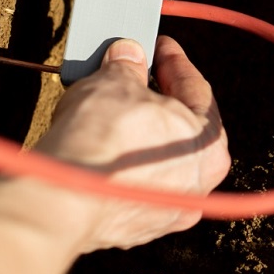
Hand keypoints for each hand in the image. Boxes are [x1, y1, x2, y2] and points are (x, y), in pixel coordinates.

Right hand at [35, 36, 230, 251]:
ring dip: (136, 134)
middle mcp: (197, 183)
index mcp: (209, 144)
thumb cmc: (103, 138)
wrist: (65, 198)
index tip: (159, 46)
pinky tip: (99, 146)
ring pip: (154, 161)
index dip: (173, 61)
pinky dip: (120, 165)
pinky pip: (131, 185)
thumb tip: (127, 56)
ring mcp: (166, 210)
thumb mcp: (116, 82)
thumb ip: (127, 67)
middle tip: (135, 76)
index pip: (196, 89)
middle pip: (178, 129)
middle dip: (155, 99)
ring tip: (109, 109)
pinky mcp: (134, 227)